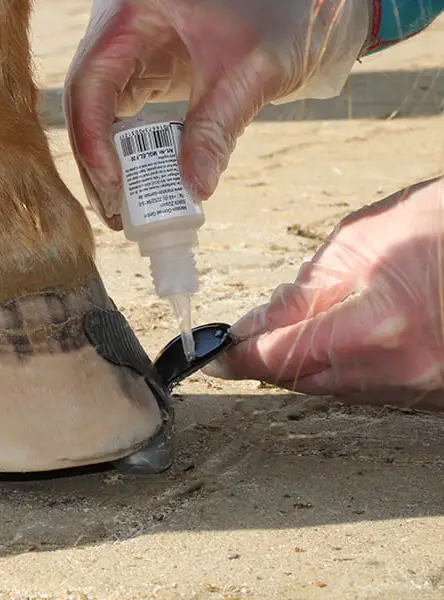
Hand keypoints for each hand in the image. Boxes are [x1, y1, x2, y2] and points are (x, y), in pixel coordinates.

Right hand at [63, 0, 370, 228]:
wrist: (304, 1)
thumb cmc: (283, 13)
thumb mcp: (252, 70)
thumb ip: (219, 128)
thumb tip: (195, 190)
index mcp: (132, 14)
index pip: (91, 81)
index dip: (93, 139)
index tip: (113, 187)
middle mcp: (119, 29)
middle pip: (85, 101)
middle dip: (95, 161)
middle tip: (115, 212)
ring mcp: (127, 48)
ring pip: (96, 110)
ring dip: (106, 161)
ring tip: (123, 209)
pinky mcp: (142, 67)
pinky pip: (120, 112)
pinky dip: (127, 149)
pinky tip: (138, 181)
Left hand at [206, 177, 443, 409]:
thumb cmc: (442, 225)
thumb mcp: (362, 239)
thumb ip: (305, 289)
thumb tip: (259, 323)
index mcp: (377, 325)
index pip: (282, 356)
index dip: (239, 359)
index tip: (214, 358)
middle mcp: (401, 369)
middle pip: (303, 381)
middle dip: (268, 360)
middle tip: (247, 341)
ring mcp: (422, 387)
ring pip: (334, 388)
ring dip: (304, 364)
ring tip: (297, 330)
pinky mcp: (433, 394)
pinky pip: (368, 388)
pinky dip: (342, 369)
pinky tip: (340, 342)